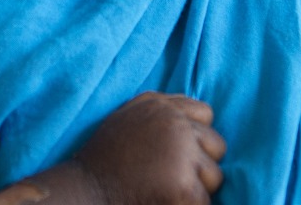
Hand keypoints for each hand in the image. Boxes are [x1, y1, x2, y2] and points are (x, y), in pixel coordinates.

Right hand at [73, 92, 225, 203]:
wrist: (84, 192)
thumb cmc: (103, 163)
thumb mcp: (126, 121)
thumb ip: (159, 115)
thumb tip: (199, 115)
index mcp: (158, 106)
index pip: (204, 113)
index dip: (195, 137)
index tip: (174, 154)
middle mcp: (173, 123)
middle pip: (216, 144)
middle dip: (200, 163)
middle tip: (168, 177)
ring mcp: (180, 153)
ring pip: (215, 175)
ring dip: (196, 188)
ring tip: (162, 190)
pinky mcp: (184, 186)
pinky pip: (205, 201)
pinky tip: (162, 202)